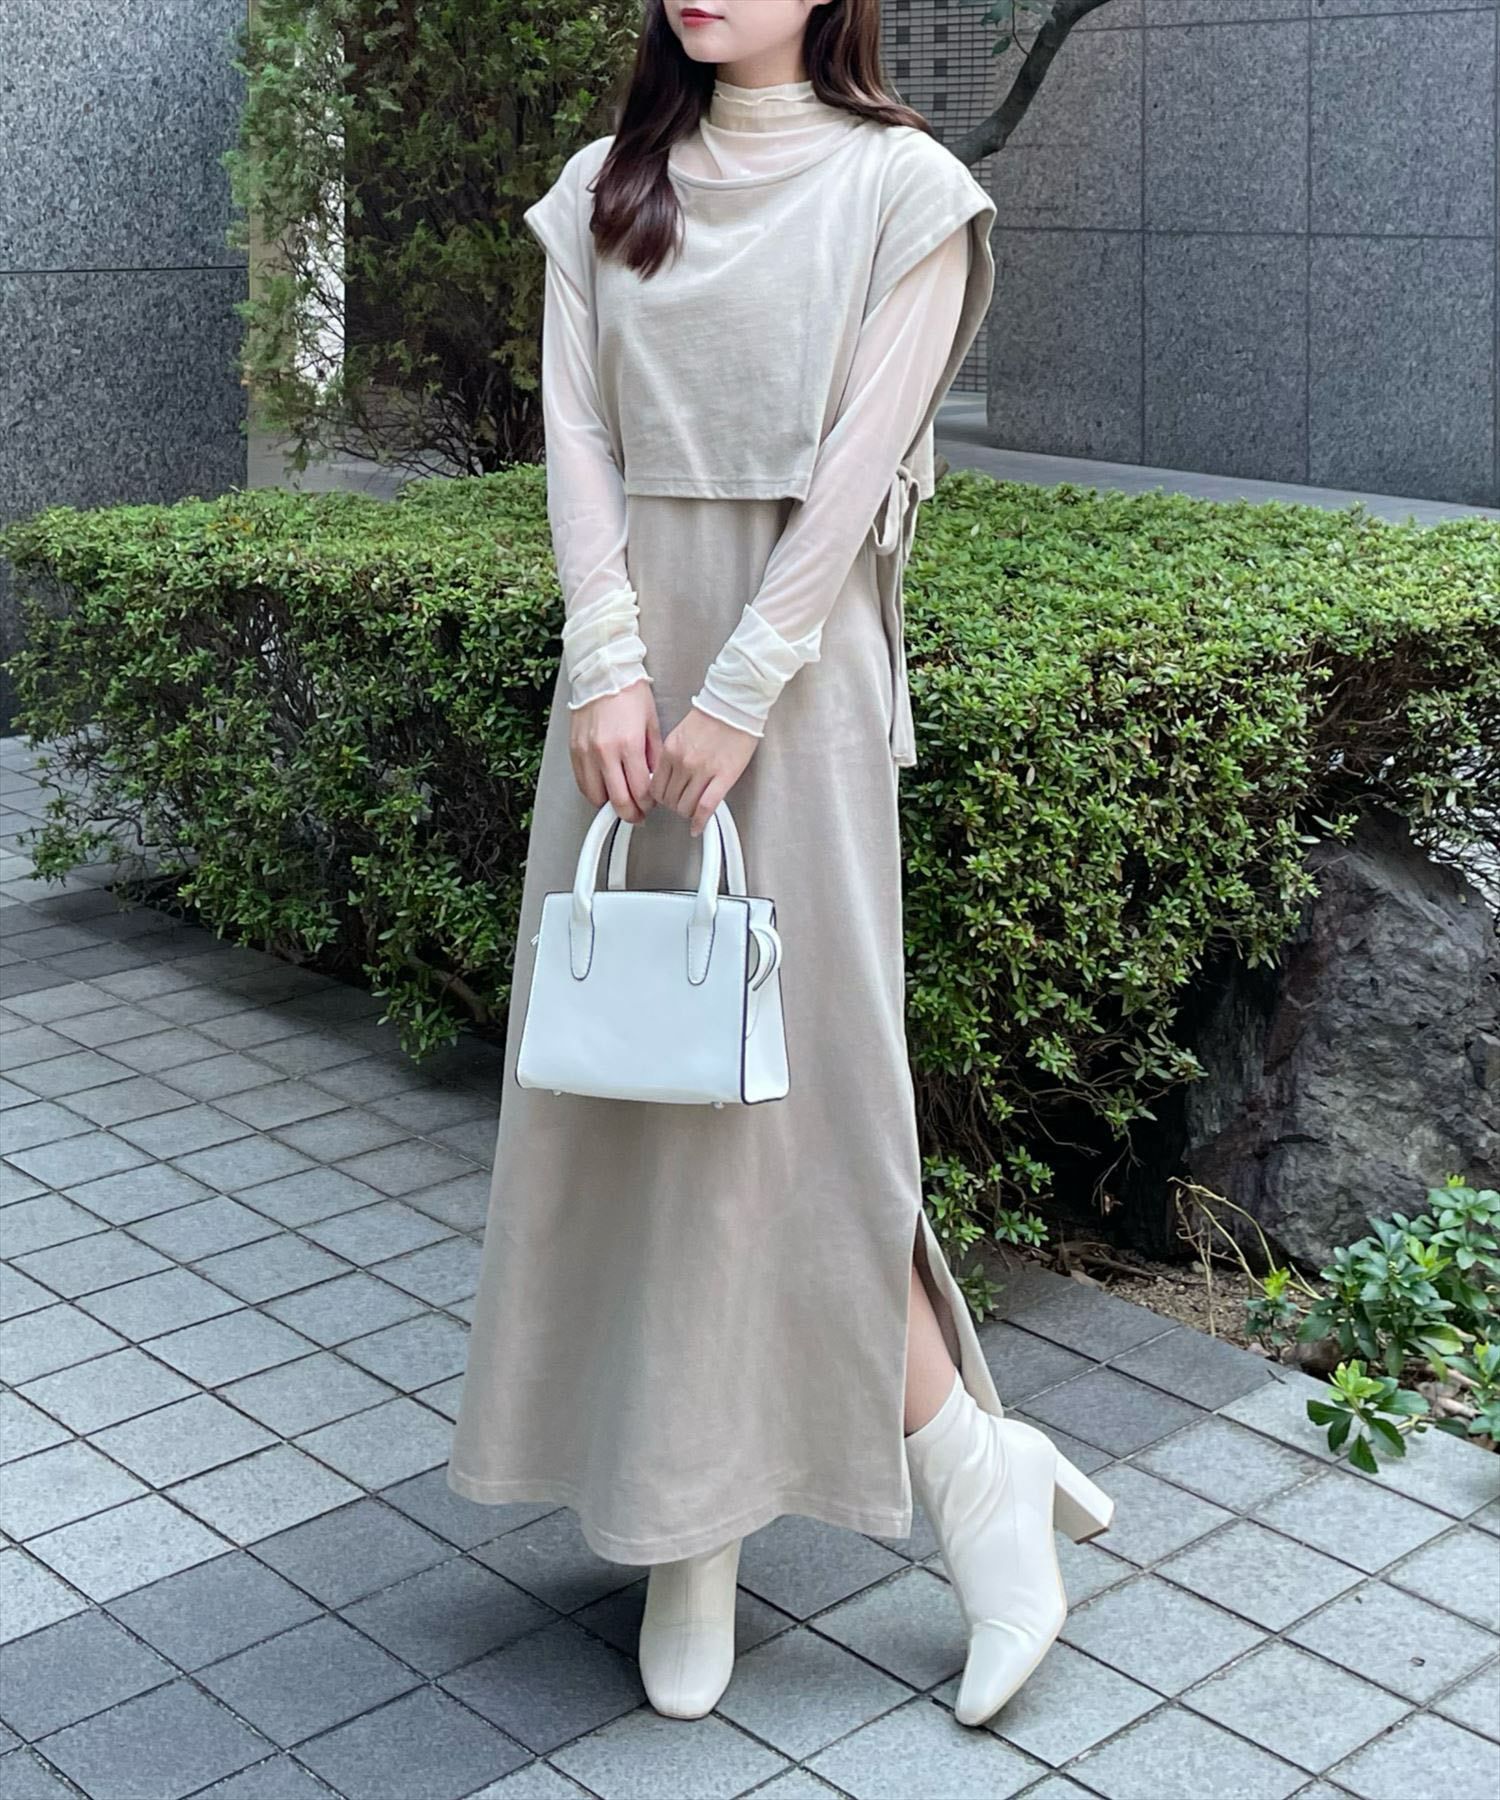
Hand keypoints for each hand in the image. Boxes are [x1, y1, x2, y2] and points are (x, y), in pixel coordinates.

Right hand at [569, 680, 659, 823]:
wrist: (603, 672)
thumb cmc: (629, 692)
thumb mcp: (652, 724)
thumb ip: (653, 756)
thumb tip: (653, 780)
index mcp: (628, 744)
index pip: (639, 791)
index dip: (647, 805)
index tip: (650, 805)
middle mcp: (605, 751)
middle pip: (617, 801)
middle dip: (631, 814)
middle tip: (637, 815)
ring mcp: (586, 752)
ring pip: (596, 796)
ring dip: (610, 805)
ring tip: (620, 803)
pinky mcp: (574, 750)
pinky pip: (581, 783)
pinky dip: (593, 792)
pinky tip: (603, 790)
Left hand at [651, 704, 758, 835]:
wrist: (734, 705)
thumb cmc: (712, 717)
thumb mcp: (680, 734)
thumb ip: (671, 757)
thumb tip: (666, 778)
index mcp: (670, 750)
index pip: (655, 786)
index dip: (660, 798)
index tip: (665, 800)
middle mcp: (682, 762)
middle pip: (668, 800)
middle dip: (674, 806)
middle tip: (681, 805)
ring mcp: (702, 771)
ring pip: (685, 807)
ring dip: (688, 813)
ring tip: (693, 810)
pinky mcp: (722, 777)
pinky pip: (706, 807)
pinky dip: (700, 822)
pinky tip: (698, 826)